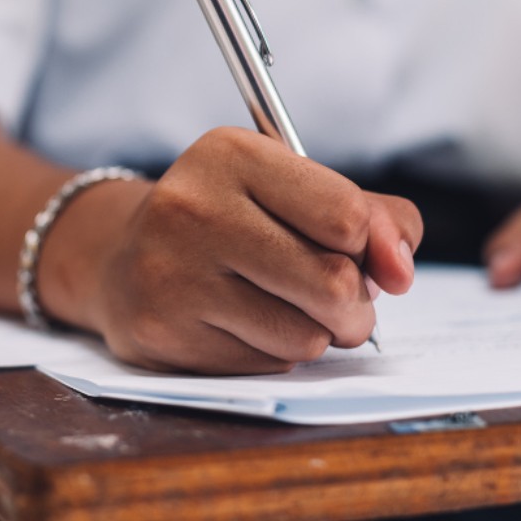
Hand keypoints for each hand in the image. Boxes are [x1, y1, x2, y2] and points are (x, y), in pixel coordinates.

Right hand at [61, 127, 422, 375]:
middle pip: (332, 283)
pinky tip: (243, 328)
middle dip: (355, 305)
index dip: (374, 247)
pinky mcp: (161, 332)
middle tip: (341, 300)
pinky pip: (264, 365)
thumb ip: (372, 216)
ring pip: (303, 335)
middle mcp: (193, 208)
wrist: (120, 261)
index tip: (366, 255)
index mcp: (231, 155)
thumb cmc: (226, 223)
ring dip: (316, 334)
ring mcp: (172, 273)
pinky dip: (273, 355)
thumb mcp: (291, 191)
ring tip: (288, 311)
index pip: (346, 216)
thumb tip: (400, 270)